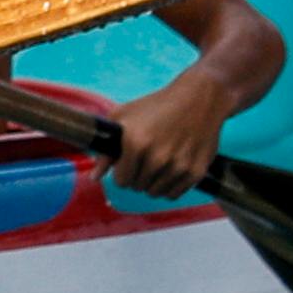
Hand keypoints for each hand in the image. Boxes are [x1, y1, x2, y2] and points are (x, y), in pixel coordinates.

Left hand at [103, 76, 230, 200]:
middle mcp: (157, 157)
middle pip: (137, 187)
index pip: (120, 181)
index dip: (121, 172)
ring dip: (153, 182)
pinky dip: (170, 186)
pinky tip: (171, 168)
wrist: (198, 98)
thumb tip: (94, 177)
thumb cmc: (157, 105)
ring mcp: (178, 166)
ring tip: (158, 162)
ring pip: (155, 193)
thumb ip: (105, 150)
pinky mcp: (196, 172)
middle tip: (145, 159)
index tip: (127, 163)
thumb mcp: (123, 117)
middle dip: (137, 176)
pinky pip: (174, 194)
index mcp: (135, 142)